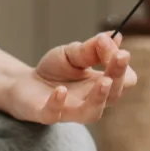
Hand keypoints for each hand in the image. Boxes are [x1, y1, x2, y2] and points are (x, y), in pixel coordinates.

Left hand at [7, 32, 136, 123]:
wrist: (25, 83)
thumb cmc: (55, 70)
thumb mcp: (73, 54)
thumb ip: (92, 48)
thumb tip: (114, 36)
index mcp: (101, 85)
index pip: (124, 80)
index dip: (123, 66)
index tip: (118, 48)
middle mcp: (90, 101)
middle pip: (114, 95)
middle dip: (118, 76)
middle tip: (119, 57)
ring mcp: (68, 110)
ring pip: (91, 113)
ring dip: (99, 98)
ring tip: (104, 81)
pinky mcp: (45, 114)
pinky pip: (54, 115)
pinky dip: (58, 104)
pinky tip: (61, 90)